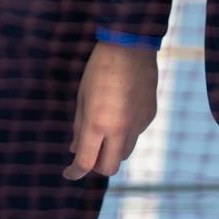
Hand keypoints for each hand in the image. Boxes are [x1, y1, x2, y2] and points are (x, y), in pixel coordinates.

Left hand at [64, 42, 158, 179]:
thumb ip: (79, 128)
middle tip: (88, 153)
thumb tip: (75, 150)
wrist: (131, 46)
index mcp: (99, 124)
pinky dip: (125, 133)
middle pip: (109, 168)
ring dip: (112, 151)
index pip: (86, 163)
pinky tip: (120, 112)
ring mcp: (139, 124)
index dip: (74, 172)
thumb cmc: (100, 69)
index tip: (69, 172)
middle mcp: (121, 129)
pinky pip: (136, 135)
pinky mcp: (150, 116)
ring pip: (125, 153)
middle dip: (96, 165)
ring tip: (104, 130)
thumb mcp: (82, 98)